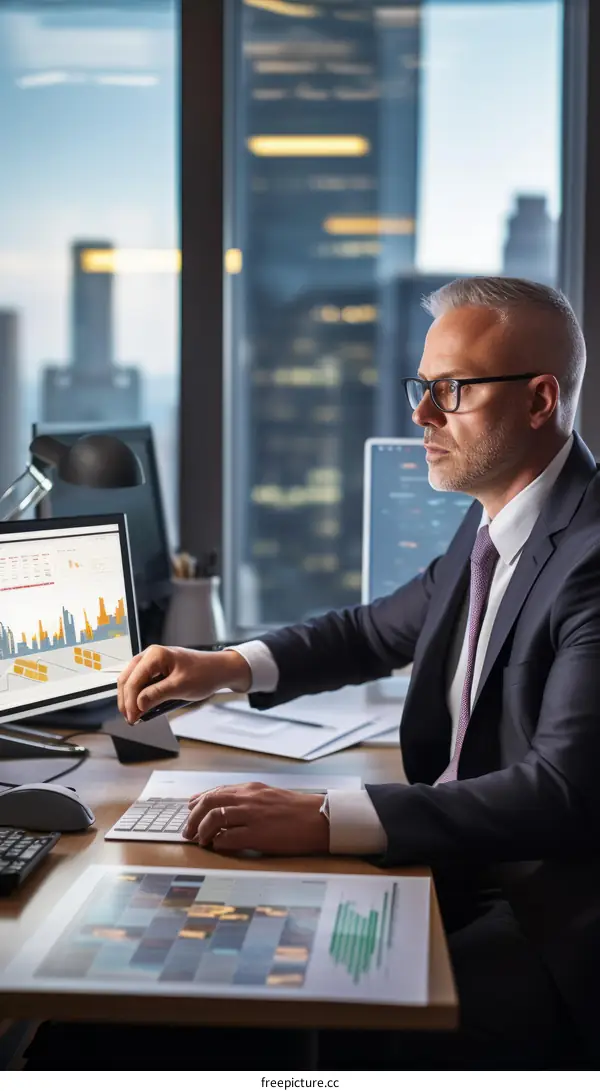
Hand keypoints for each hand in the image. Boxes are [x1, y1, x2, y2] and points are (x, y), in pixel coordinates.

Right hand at [117, 645, 250, 723]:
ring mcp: (152, 662)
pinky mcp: (156, 669)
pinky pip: (141, 682)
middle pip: (127, 679)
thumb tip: (138, 705)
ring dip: (130, 698)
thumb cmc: (204, 674)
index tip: (132, 718)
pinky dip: (139, 695)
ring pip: (131, 681)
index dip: (130, 701)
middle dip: (126, 700)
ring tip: (134, 715)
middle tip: (130, 719)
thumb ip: (157, 695)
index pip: (134, 680)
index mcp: (155, 655)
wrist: (218, 670)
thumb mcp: (181, 687)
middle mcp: (150, 656)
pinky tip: (141, 707)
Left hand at [182, 782, 329, 855]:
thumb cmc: (297, 810)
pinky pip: (228, 837)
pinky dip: (218, 842)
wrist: (319, 819)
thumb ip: (249, 800)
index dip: (199, 801)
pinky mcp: (258, 834)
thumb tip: (228, 809)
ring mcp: (252, 815)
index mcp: (251, 789)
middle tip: (188, 830)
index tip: (190, 808)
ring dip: (202, 830)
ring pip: (214, 818)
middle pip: (210, 802)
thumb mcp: (270, 797)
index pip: (217, 791)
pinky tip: (217, 846)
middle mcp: (249, 798)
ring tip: (199, 840)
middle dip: (194, 817)